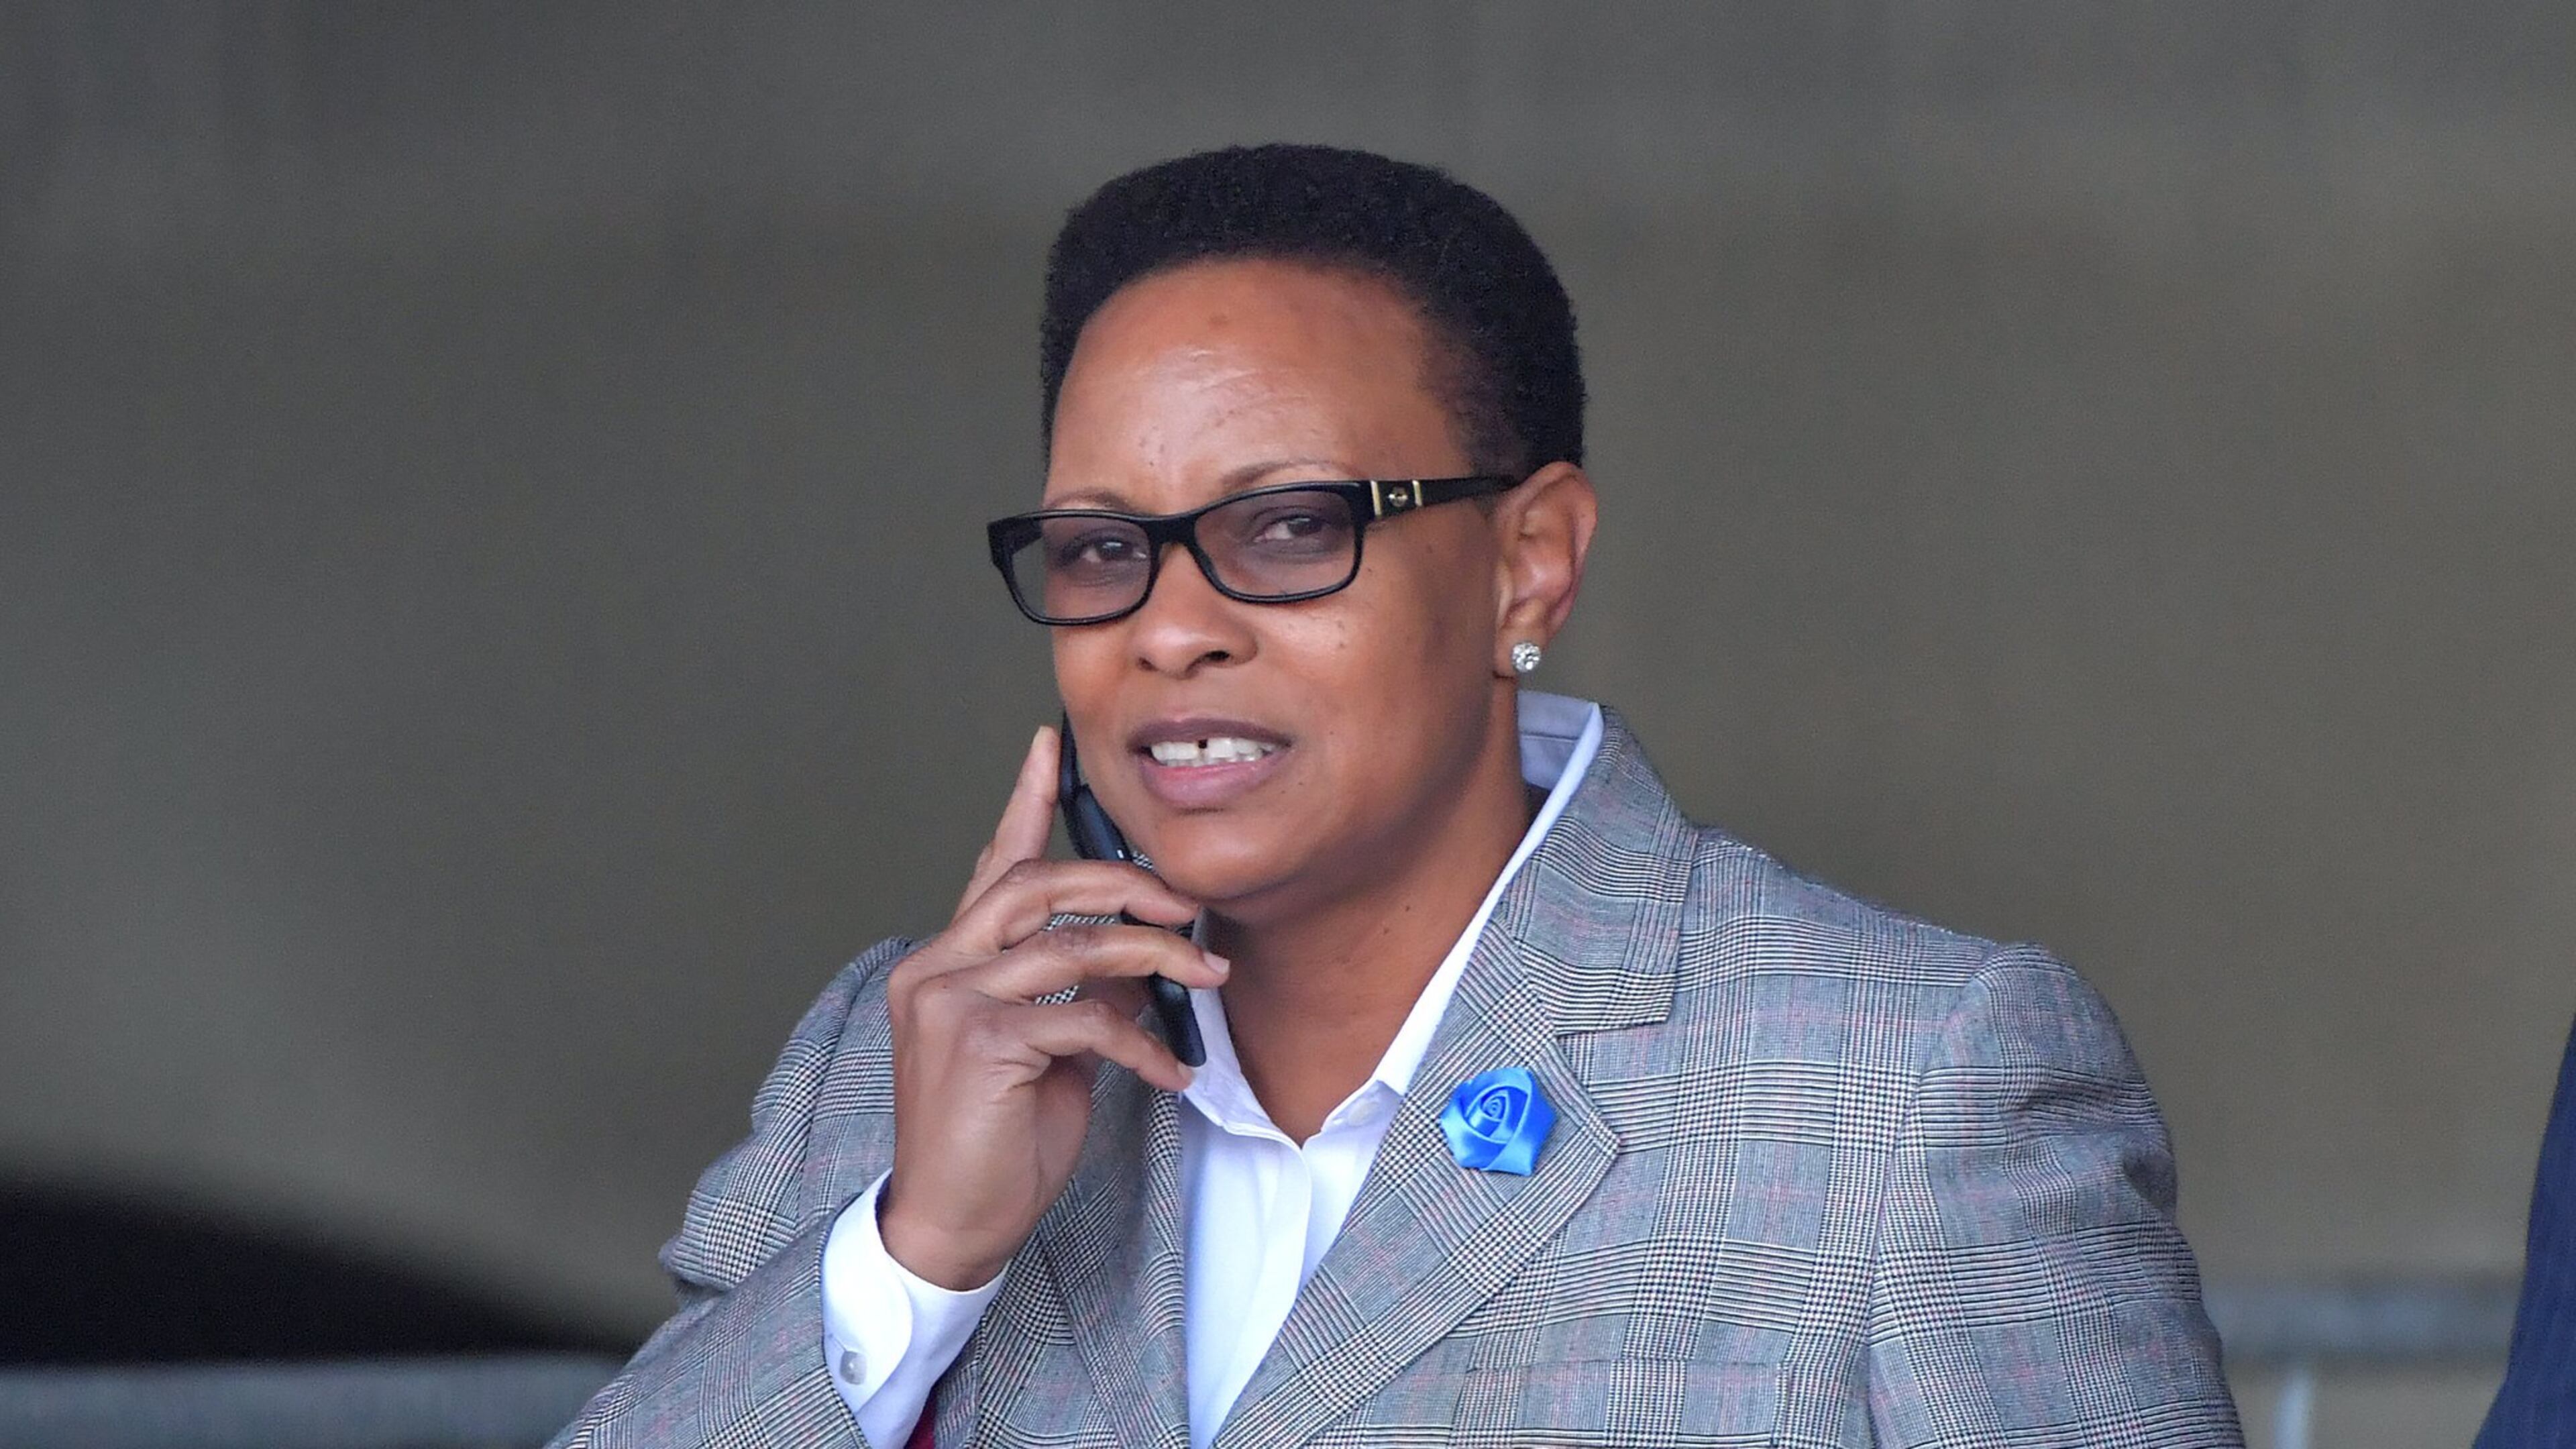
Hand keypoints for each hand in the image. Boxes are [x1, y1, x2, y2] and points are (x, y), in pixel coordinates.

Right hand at [877, 725, 1227, 1289]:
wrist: (952, 1223)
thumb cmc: (996, 1141)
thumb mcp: (1046, 1052)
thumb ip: (1075, 993)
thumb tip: (1139, 963)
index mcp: (948, 959)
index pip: (991, 865)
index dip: (1022, 800)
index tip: (1049, 744)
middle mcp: (937, 965)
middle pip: (1040, 883)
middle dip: (1128, 883)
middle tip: (1190, 904)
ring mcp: (952, 1000)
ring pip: (1074, 943)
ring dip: (1158, 956)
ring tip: (1209, 974)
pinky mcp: (980, 1043)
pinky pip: (1086, 1016)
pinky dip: (1142, 1040)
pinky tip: (1172, 1071)